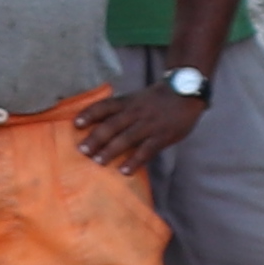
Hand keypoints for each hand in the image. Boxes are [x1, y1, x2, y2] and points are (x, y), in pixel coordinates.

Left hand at [78, 79, 208, 173]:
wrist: (187, 93)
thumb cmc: (158, 99)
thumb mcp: (137, 98)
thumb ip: (121, 109)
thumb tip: (97, 123)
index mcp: (128, 102)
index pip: (105, 106)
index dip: (90, 114)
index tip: (76, 124)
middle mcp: (136, 112)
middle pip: (112, 125)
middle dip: (96, 138)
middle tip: (82, 150)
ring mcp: (149, 125)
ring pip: (126, 138)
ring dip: (110, 151)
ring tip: (98, 162)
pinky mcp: (162, 137)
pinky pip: (146, 151)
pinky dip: (134, 161)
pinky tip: (124, 171)